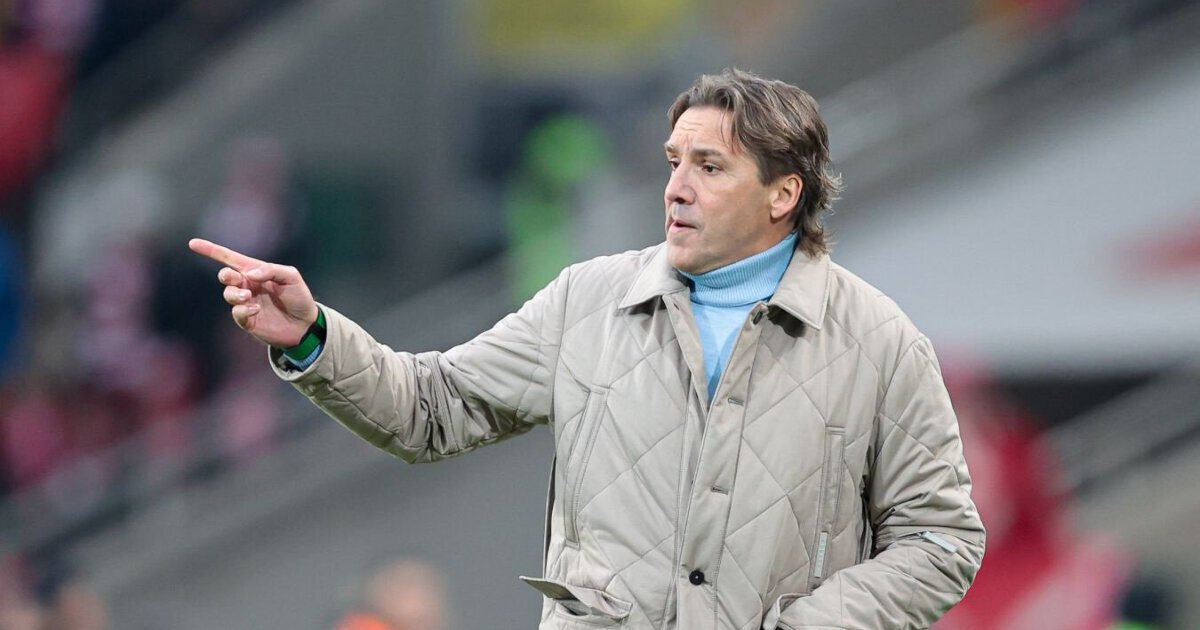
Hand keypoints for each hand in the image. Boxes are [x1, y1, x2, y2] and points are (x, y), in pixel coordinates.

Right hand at [188, 238, 317, 347]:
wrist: (305, 324)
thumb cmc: (299, 297)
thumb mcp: (291, 277)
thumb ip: (271, 270)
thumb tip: (248, 274)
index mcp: (255, 271)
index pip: (229, 258)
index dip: (211, 250)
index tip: (192, 243)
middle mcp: (247, 285)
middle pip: (225, 276)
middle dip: (226, 276)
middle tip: (236, 279)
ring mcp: (246, 303)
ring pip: (229, 294)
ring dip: (235, 294)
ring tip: (249, 296)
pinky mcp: (247, 320)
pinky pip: (237, 313)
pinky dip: (244, 309)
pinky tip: (256, 309)